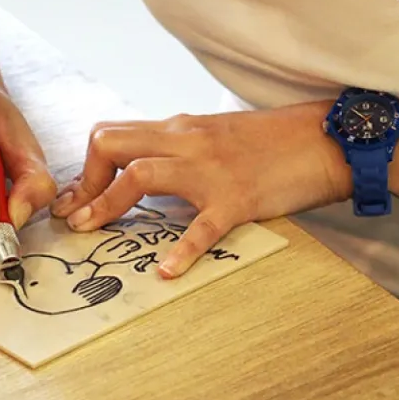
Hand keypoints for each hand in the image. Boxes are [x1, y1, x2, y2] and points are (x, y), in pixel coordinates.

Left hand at [51, 102, 349, 277]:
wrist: (322, 138)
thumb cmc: (268, 140)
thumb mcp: (213, 133)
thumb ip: (177, 146)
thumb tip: (141, 166)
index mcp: (179, 128)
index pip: (111, 134)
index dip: (86, 167)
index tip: (76, 197)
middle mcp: (186, 142)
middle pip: (110, 144)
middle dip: (83, 181)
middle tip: (76, 217)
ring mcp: (210, 170)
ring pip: (141, 175)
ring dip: (106, 203)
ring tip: (89, 230)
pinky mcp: (238, 199)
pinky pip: (202, 227)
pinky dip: (181, 250)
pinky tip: (165, 271)